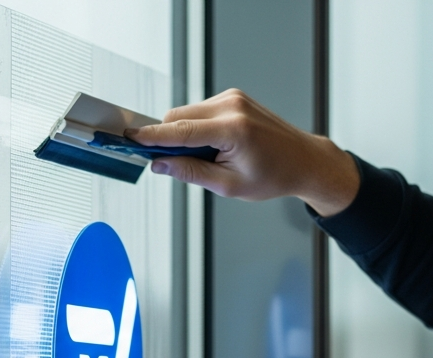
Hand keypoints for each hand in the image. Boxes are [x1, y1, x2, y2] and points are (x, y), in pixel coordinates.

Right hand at [125, 88, 359, 216]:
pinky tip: (214, 147)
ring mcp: (233, 98)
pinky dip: (197, 129)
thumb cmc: (274, 176)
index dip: (151, 137)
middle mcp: (232, 106)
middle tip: (173, 165)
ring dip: (184, 136)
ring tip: (209, 159)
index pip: (179, 131)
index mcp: (233, 129)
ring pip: (186, 114)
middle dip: (167, 140)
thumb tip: (160, 164)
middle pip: (177, 118)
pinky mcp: (233, 97)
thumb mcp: (228, 185)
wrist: (303, 161)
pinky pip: (199, 112)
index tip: (129, 138)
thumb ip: (190, 172)